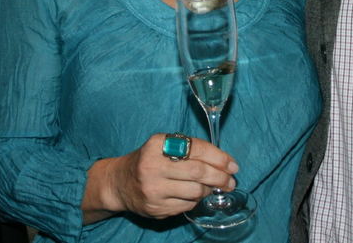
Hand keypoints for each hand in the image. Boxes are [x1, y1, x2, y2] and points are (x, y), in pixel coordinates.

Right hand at [86, 134, 237, 221]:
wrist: (120, 182)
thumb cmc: (149, 160)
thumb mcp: (163, 145)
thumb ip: (189, 149)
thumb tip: (224, 162)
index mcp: (157, 144)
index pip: (196, 149)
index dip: (219, 157)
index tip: (232, 165)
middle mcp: (153, 166)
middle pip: (198, 172)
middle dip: (220, 177)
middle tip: (231, 180)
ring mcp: (153, 189)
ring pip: (195, 191)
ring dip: (209, 190)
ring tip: (212, 187)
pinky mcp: (155, 208)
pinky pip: (186, 205)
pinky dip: (196, 200)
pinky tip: (195, 195)